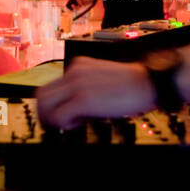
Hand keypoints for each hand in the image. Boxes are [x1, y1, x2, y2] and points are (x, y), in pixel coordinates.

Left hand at [36, 57, 157, 128]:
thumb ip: (85, 89)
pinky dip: (64, 124)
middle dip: (45, 114)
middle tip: (58, 125)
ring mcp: (77, 85)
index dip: (53, 104)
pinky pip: (58, 116)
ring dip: (52, 119)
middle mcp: (74, 72)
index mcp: (78, 66)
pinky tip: (79, 123)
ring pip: (45, 105)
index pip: (50, 86)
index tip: (63, 115)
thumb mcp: (102, 80)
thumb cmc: (131, 86)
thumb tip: (73, 110)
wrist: (148, 83)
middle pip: (41, 95)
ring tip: (69, 124)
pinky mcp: (83, 99)